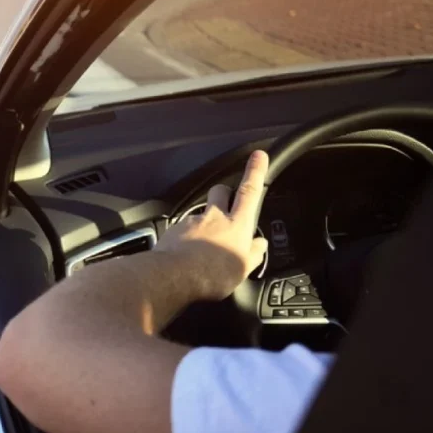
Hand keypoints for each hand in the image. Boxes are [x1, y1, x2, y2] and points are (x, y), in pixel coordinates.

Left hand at [154, 150, 269, 300]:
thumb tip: (259, 244)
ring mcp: (191, 222)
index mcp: (236, 225)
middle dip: (224, 192)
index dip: (255, 172)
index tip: (258, 155)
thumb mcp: (242, 269)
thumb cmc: (211, 275)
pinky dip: (186, 236)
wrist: (173, 276)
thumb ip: (252, 253)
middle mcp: (213, 217)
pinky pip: (182, 228)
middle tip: (227, 203)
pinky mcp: (173, 230)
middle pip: (220, 191)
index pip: (249, 191)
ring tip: (204, 241)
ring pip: (200, 211)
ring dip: (204, 220)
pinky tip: (186, 252)